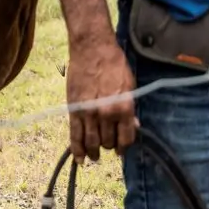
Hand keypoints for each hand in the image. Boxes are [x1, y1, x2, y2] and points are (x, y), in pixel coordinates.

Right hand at [67, 24, 138, 159]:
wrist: (92, 50)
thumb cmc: (115, 64)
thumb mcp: (130, 86)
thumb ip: (131, 109)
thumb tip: (134, 126)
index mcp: (123, 107)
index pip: (126, 138)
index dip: (124, 146)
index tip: (122, 148)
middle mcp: (106, 114)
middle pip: (108, 142)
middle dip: (109, 146)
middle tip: (109, 144)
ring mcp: (88, 113)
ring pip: (92, 142)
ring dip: (94, 151)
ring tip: (96, 155)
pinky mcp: (74, 111)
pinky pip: (74, 136)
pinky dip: (77, 150)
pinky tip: (80, 159)